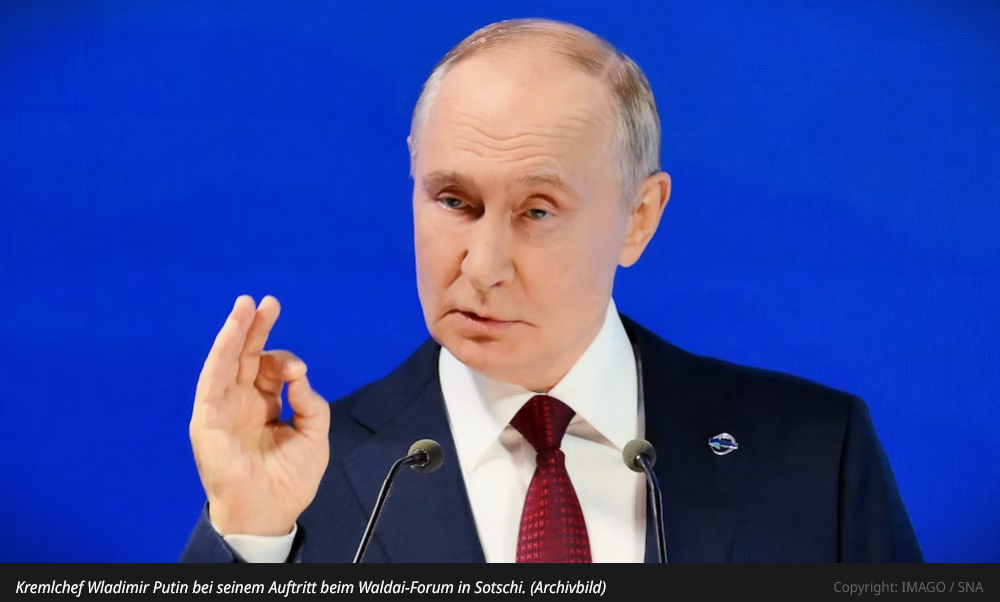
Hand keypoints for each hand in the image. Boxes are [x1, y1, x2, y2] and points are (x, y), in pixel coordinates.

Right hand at [189, 295, 329, 535]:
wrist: (268, 511)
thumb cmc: (289, 480)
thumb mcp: (314, 436)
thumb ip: (310, 403)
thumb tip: (299, 376)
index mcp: (264, 406)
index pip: (271, 370)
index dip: (286, 362)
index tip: (298, 372)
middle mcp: (241, 403)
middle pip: (247, 356)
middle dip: (257, 327)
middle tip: (268, 302)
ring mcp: (222, 408)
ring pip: (226, 361)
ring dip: (235, 331)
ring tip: (246, 304)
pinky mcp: (207, 417)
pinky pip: (211, 379)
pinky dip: (221, 353)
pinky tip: (232, 332)